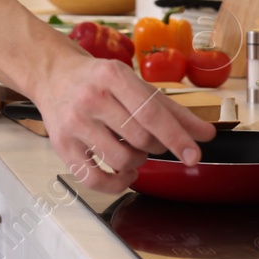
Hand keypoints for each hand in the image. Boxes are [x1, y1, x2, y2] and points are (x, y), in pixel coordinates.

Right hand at [29, 53, 216, 193]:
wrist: (53, 75)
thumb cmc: (98, 80)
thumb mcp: (135, 84)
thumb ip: (171, 110)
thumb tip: (205, 134)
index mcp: (113, 76)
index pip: (151, 113)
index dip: (176, 137)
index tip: (194, 155)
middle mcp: (91, 98)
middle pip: (140, 138)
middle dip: (155, 146)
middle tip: (151, 140)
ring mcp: (74, 123)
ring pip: (121, 160)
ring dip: (137, 162)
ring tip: (133, 150)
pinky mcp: (62, 146)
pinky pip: (94, 179)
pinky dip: (116, 184)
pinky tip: (123, 174)